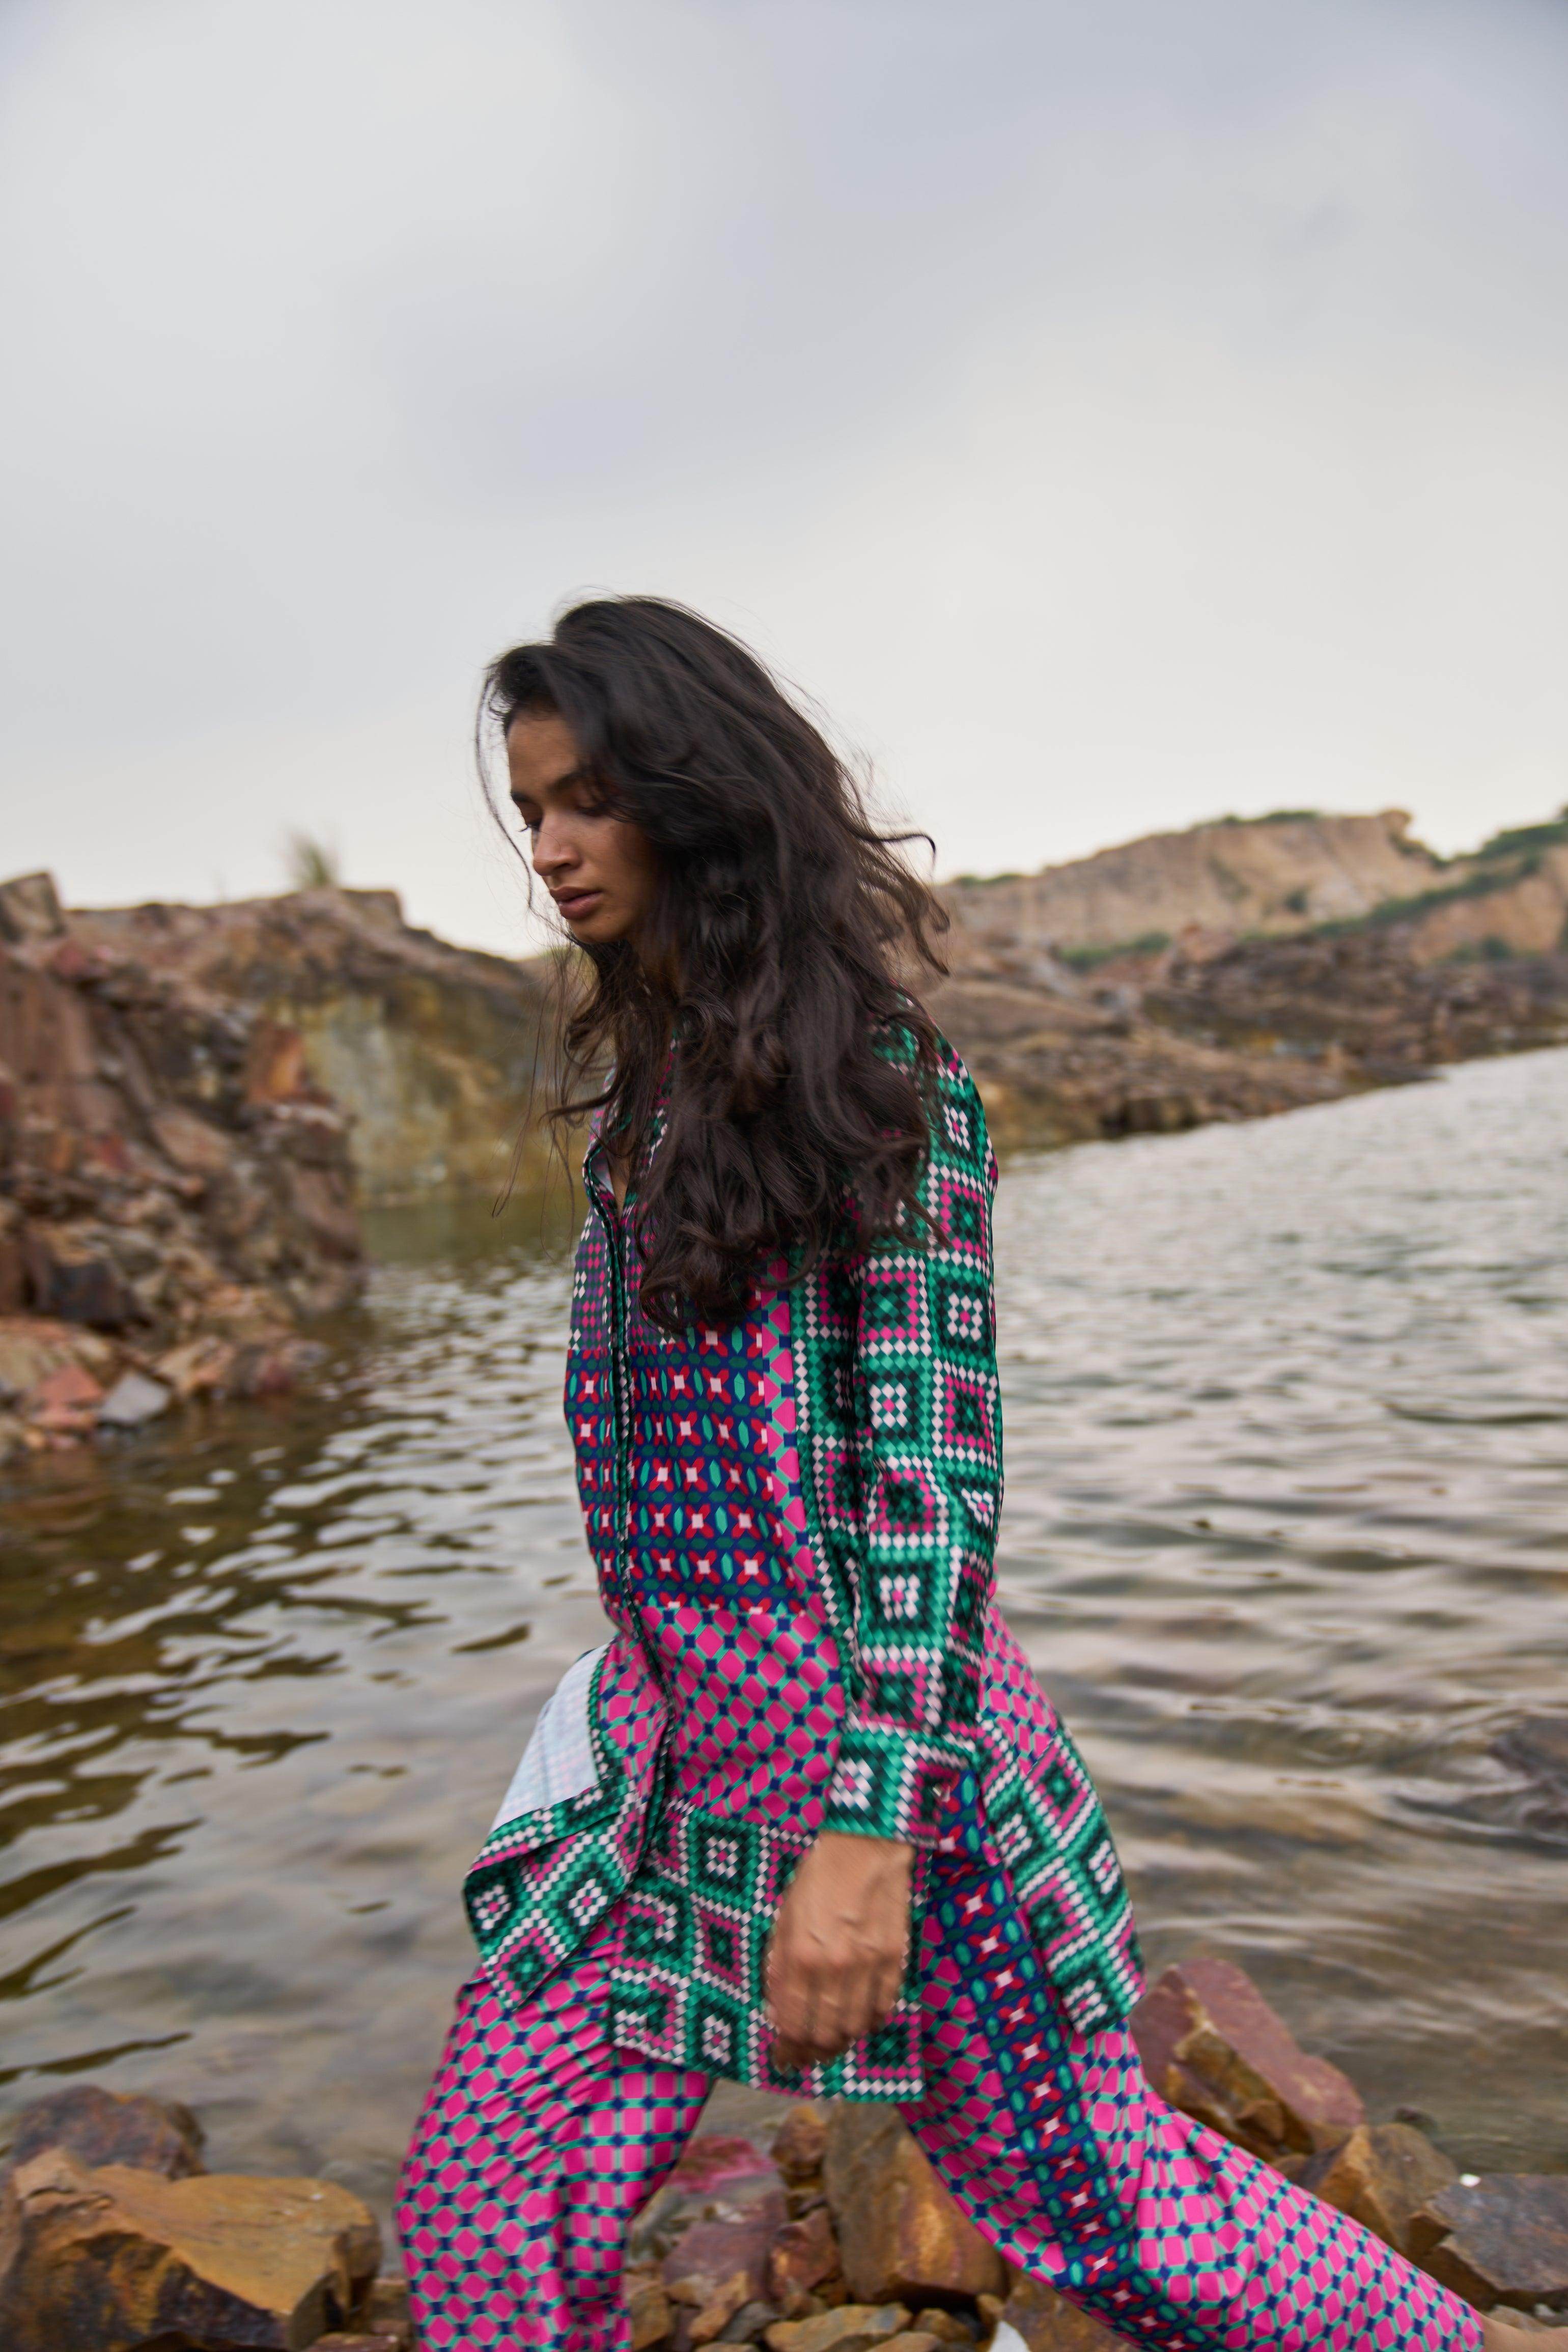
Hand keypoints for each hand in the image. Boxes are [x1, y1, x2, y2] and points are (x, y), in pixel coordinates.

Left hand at [765, 1832, 912, 2070]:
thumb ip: (779, 1969)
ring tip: (831, 2041)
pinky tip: (860, 2019)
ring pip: (854, 2028)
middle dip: (811, 2054)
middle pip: (824, 2035)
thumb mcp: (783, 1920)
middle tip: (805, 2056)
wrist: (864, 1848)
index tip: (783, 2059)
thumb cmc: (816, 1880)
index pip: (792, 2024)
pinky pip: (883, 2008)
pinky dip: (870, 2022)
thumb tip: (779, 2015)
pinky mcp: (895, 1960)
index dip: (786, 2050)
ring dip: (840, 2042)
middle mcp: (834, 1967)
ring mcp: (869, 1966)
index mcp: (800, 1955)